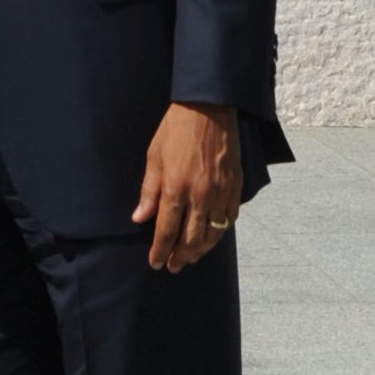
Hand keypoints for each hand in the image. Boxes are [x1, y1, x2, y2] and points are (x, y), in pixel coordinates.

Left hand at [133, 103, 241, 274]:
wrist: (209, 108)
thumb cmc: (176, 130)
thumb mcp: (154, 157)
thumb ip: (149, 191)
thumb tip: (139, 218)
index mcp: (176, 189)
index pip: (166, 231)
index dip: (160, 251)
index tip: (155, 263)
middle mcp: (200, 196)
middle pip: (191, 240)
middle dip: (181, 257)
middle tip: (173, 266)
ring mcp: (220, 193)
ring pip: (212, 235)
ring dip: (201, 251)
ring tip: (191, 258)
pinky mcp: (235, 187)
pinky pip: (229, 220)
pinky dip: (220, 233)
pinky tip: (212, 237)